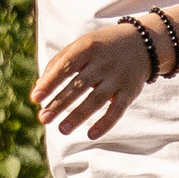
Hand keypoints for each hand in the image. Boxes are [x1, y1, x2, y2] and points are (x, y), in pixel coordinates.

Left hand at [32, 20, 155, 141]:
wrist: (143, 43)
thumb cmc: (102, 47)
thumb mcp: (81, 45)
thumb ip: (59, 63)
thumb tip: (39, 88)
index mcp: (87, 48)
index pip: (65, 67)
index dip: (49, 83)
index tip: (35, 98)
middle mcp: (103, 63)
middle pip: (79, 86)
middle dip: (60, 103)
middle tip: (43, 119)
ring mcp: (117, 77)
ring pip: (96, 100)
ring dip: (78, 116)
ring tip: (62, 130)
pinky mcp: (129, 91)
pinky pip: (117, 110)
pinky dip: (105, 123)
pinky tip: (91, 135)